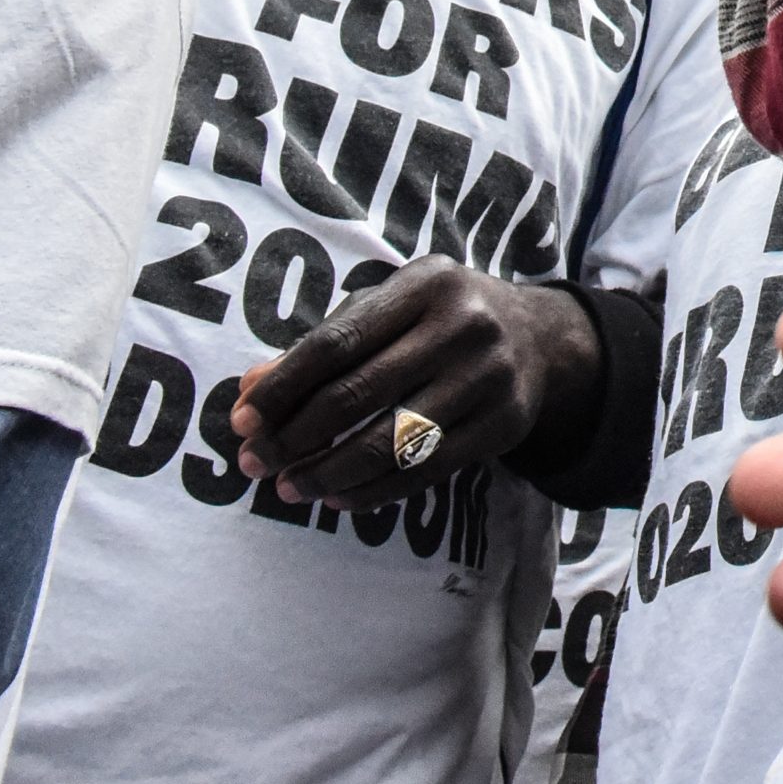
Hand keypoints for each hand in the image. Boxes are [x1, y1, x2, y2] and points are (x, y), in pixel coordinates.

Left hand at [233, 258, 601, 510]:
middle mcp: (464, 324)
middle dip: (295, 436)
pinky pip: (426, 470)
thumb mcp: (389, 311)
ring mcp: (490, 376)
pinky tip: (340, 499)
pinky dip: (375, 491)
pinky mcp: (505, 423)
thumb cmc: (439, 321)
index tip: (241, 422)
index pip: (336, 342)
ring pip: (391, 441)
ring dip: (328, 473)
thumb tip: (248, 390)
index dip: (282, 387)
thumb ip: (323, 345)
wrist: (541, 338)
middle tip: (255, 463)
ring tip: (290, 488)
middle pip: (358, 393)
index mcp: (426, 284)